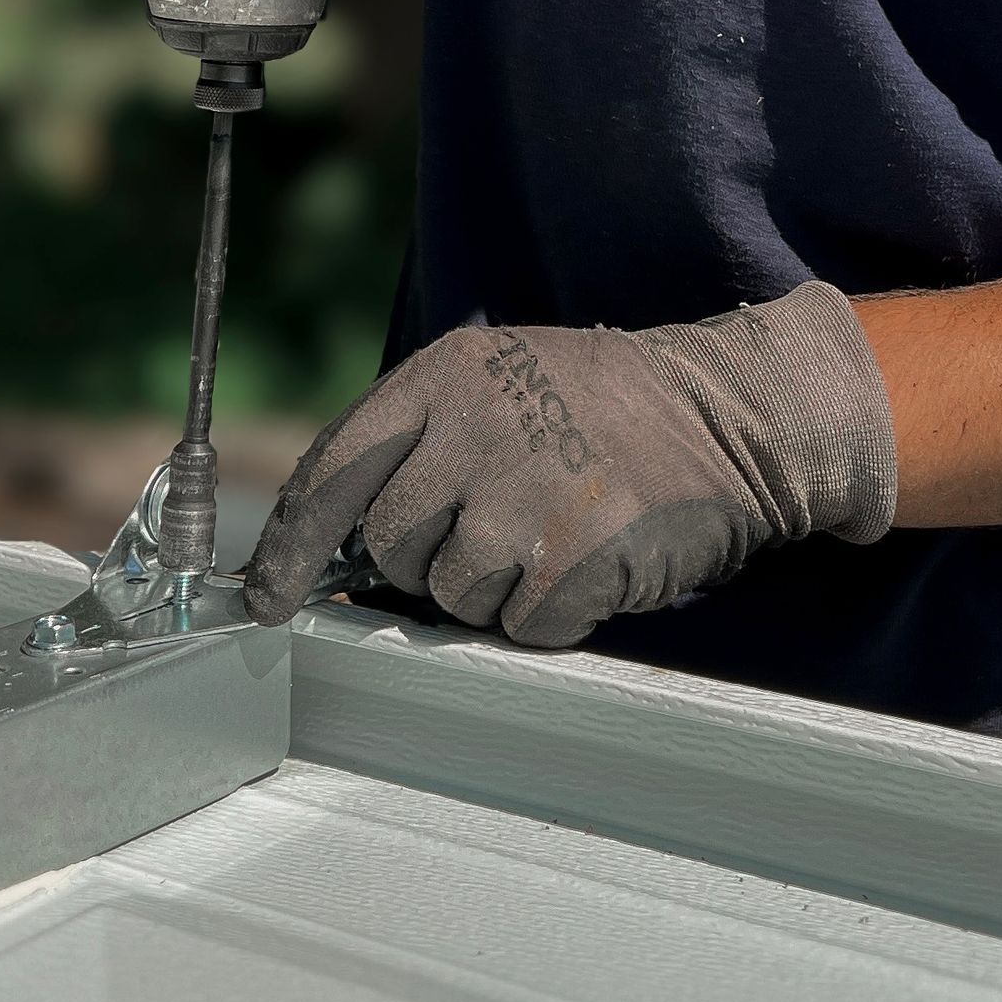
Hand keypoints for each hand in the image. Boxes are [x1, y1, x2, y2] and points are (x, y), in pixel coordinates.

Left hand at [243, 283, 897, 645]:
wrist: (729, 414)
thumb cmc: (601, 410)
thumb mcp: (498, 385)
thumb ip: (415, 446)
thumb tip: (328, 549)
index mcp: (446, 376)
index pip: (335, 469)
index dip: (293, 544)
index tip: (271, 595)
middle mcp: (478, 426)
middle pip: (392, 545)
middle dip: (429, 559)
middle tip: (496, 530)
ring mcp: (529, 491)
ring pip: (454, 593)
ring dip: (496, 588)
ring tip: (553, 535)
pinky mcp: (578, 553)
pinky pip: (523, 625)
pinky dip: (553, 613)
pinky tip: (590, 562)